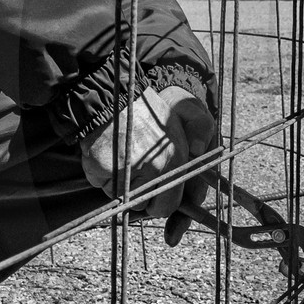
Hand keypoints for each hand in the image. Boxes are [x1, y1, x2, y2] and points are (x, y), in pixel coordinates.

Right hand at [79, 85, 216, 220]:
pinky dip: (103, 175)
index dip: (159, 202)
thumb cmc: (148, 110)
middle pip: (143, 207)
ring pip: (121, 198)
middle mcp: (153, 169)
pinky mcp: (101, 168)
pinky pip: (102, 185)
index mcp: (176, 161)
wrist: (113, 95)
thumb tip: (200, 153)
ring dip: (121, 185)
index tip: (154, 192)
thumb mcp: (184, 116)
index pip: (167, 207)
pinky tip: (110, 154)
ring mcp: (126, 171)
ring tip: (124, 157)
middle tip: (137, 173)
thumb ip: (202, 131)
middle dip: (140, 197)